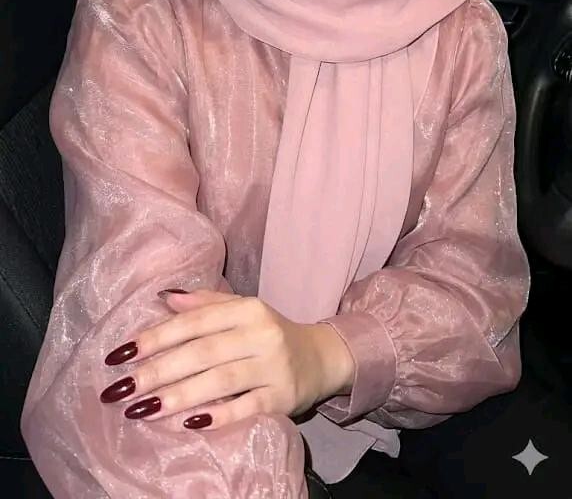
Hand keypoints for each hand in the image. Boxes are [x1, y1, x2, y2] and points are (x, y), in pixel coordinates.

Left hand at [100, 289, 354, 429]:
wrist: (321, 358)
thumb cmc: (269, 334)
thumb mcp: (241, 311)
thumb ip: (204, 304)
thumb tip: (162, 297)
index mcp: (246, 308)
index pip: (193, 322)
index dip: (155, 337)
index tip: (119, 355)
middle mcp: (260, 333)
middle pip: (201, 352)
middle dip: (156, 371)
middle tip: (119, 389)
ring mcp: (273, 366)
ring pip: (219, 380)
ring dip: (177, 396)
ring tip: (142, 409)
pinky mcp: (283, 397)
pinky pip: (246, 407)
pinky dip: (218, 415)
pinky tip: (190, 423)